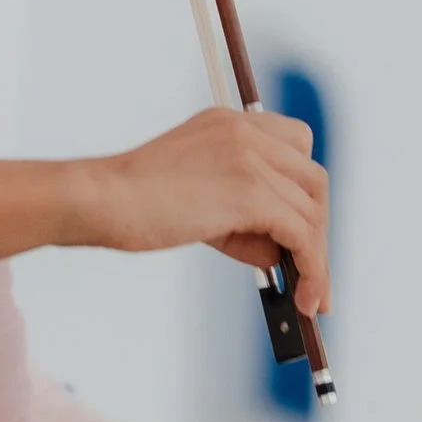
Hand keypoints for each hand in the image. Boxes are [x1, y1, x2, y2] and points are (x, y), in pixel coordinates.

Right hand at [79, 106, 330, 313]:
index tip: (299, 227)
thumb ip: (242, 215)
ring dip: (317, 258)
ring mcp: (250, 158)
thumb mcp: (199, 198)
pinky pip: (302, 235)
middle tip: (311, 272)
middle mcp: (245, 132)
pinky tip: (306, 297)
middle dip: (317, 228)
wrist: (103, 199)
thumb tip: (281, 253)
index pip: (295, 145)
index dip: (302, 189)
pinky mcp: (250, 192)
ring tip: (310, 296)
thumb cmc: (136, 204)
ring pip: (312, 210)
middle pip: (313, 179)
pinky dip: (313, 270)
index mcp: (230, 123)